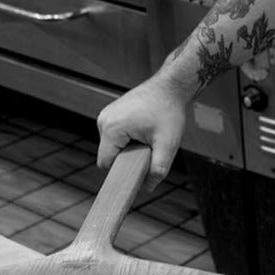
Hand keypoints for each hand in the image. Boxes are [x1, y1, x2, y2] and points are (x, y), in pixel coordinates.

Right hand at [95, 74, 188, 188]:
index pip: (106, 163)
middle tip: (149, 148)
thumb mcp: (168, 144)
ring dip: (128, 147)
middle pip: (109, 155)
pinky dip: (127, 137)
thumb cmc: (169, 111)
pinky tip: (144, 129)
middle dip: (127, 156)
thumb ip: (158, 168)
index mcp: (111, 128)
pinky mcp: (111, 112)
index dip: (122, 169)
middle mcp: (103, 120)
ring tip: (148, 136)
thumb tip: (147, 189)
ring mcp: (106, 114)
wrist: (171, 86)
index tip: (140, 168)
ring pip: (112, 145)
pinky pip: (115, 135)